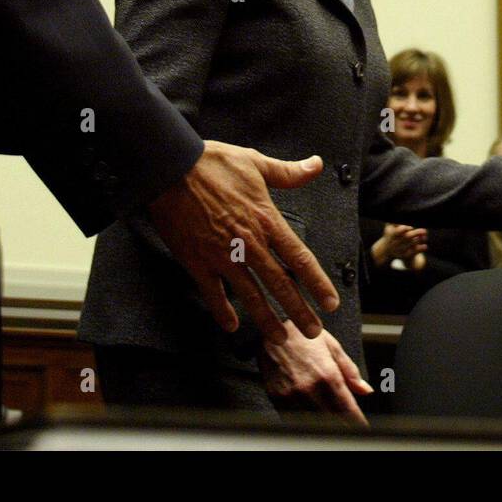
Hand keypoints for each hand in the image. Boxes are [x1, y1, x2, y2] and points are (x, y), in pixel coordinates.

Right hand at [148, 141, 338, 344]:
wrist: (171, 169)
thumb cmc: (213, 163)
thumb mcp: (256, 163)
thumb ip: (288, 172)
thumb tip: (317, 165)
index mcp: (266, 219)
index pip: (299, 259)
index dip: (317, 283)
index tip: (330, 303)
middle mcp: (248, 243)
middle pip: (280, 285)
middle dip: (298, 311)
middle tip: (313, 333)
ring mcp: (222, 256)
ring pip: (250, 296)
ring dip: (266, 319)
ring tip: (280, 339)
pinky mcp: (197, 262)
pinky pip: (213, 294)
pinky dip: (222, 312)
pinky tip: (232, 327)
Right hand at [259, 321, 372, 425]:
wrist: (271, 331)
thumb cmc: (303, 335)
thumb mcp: (332, 346)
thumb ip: (350, 371)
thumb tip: (366, 390)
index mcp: (327, 374)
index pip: (348, 409)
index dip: (357, 421)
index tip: (362, 425)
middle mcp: (309, 388)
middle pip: (332, 419)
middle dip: (342, 421)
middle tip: (346, 419)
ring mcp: (291, 396)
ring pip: (314, 422)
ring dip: (324, 421)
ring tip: (328, 412)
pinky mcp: (277, 399)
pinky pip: (294, 418)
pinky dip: (305, 418)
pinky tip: (309, 409)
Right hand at [371, 223, 427, 266]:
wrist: (387, 250)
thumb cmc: (390, 234)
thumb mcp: (389, 226)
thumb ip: (394, 220)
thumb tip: (400, 211)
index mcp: (391, 234)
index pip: (398, 231)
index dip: (405, 228)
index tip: (411, 226)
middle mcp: (395, 243)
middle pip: (407, 237)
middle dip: (416, 233)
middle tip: (424, 230)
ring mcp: (399, 250)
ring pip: (411, 244)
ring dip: (419, 239)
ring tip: (425, 235)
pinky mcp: (404, 256)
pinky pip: (414, 253)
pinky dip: (420, 249)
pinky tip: (425, 246)